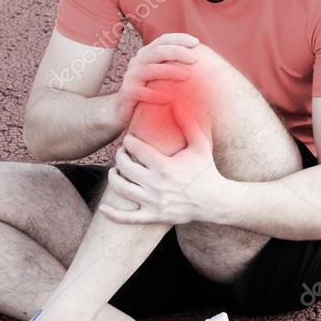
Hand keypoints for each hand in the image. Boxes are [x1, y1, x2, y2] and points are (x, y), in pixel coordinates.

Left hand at [99, 101, 225, 225]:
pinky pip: (128, 218)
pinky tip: (103, 208)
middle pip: (124, 167)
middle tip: (122, 153)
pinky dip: (113, 214)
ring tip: (115, 170)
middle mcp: (156, 185)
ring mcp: (154, 202)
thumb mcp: (201, 144)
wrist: (216, 202)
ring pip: (121, 189)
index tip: (129, 139)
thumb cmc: (207, 170)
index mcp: (165, 166)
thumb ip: (189, 122)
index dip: (128, 142)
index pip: (135, 149)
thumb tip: (179, 101)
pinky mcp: (154, 216)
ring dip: (114, 177)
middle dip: (119, 157)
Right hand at [113, 32, 200, 128]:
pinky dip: (155, 95)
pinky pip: (141, 92)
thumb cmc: (148, 91)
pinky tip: (169, 99)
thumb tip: (203, 60)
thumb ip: (174, 66)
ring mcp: (131, 77)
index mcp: (146, 54)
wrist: (122, 110)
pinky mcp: (127, 93)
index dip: (179, 38)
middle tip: (194, 59)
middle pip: (157, 51)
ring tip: (187, 76)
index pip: (162, 40)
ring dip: (169, 71)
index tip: (196, 42)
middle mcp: (137, 62)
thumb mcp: (160, 76)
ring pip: (150, 69)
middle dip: (176, 52)